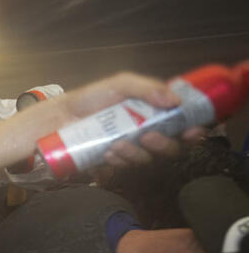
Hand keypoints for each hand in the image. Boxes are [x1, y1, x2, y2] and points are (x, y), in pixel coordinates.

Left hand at [51, 72, 203, 167]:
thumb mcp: (119, 84)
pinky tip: (107, 152)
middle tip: (148, 138)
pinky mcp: (113, 161)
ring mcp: (129, 148)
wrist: (60, 117)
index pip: (181, 124)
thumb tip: (174, 100)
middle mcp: (145, 131)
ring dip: (136, 154)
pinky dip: (119, 161)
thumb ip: (147, 88)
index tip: (192, 131)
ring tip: (117, 144)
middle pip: (170, 147)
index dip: (193, 130)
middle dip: (164, 146)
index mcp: (151, 112)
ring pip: (147, 160)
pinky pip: (125, 167)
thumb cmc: (90, 99)